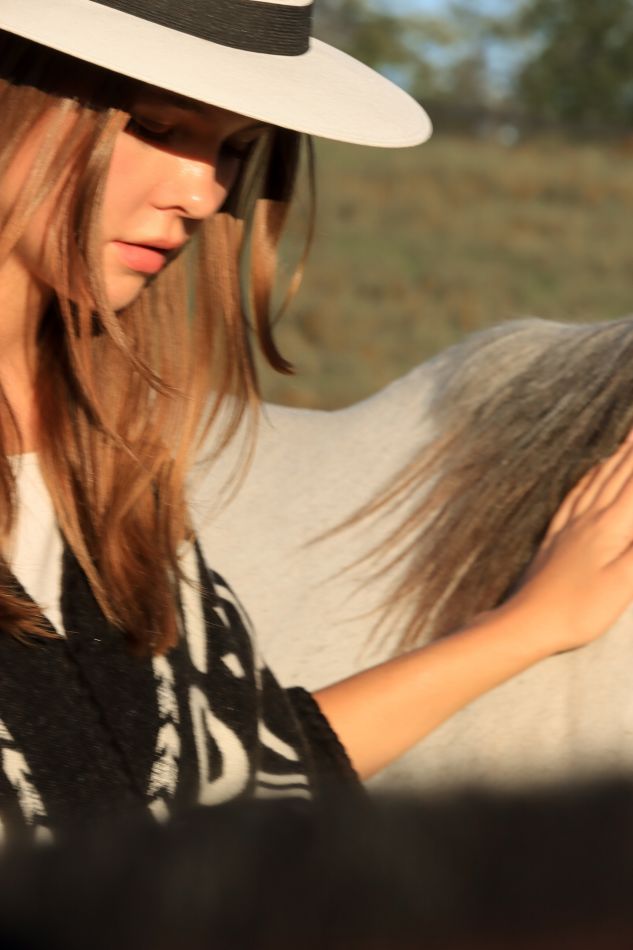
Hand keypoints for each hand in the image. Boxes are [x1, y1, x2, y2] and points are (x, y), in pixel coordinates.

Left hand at [508, 435, 632, 652]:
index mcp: (610, 527)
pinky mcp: (556, 537)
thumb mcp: (622, 584)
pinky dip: (588, 478)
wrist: (526, 622)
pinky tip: (590, 472)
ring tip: (626, 438)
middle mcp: (589, 518)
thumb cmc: (577, 610)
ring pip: (597, 481)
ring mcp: (570, 526)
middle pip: (618, 474)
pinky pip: (575, 497)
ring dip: (615, 457)